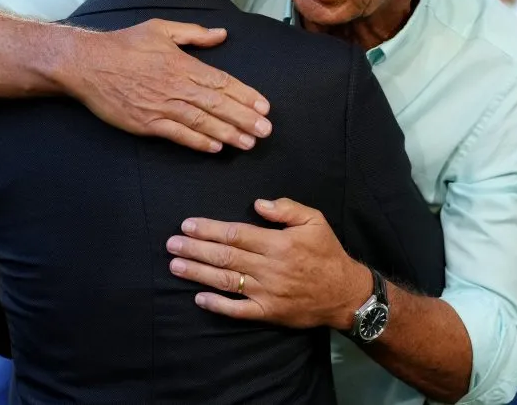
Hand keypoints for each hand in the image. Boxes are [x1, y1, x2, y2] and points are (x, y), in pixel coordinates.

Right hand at [59, 19, 272, 152]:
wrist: (87, 63)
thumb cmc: (124, 44)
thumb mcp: (161, 28)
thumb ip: (194, 33)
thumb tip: (221, 34)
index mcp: (183, 63)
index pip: (222, 81)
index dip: (245, 95)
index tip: (264, 106)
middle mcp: (176, 85)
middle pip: (217, 104)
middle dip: (244, 118)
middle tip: (266, 130)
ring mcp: (161, 106)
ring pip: (201, 121)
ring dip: (227, 133)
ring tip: (248, 142)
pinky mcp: (146, 122)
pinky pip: (177, 134)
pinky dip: (197, 141)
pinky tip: (215, 147)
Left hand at [166, 198, 371, 331]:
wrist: (345, 293)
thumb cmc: (327, 253)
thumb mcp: (315, 221)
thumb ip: (287, 209)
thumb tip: (258, 204)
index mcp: (278, 243)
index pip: (236, 233)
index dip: (209, 229)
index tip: (187, 225)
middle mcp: (269, 268)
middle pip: (225, 256)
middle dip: (195, 249)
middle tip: (172, 244)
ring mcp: (267, 292)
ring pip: (226, 281)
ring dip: (198, 273)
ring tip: (176, 265)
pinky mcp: (268, 312)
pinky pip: (238, 310)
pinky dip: (218, 305)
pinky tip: (199, 298)